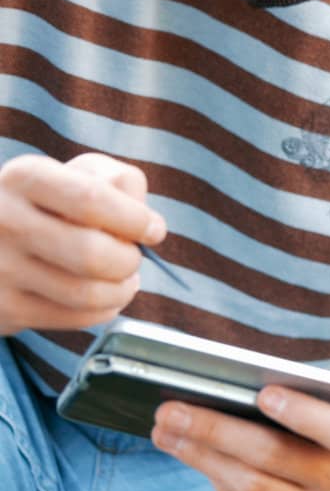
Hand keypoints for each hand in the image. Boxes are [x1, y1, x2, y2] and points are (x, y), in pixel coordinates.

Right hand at [0, 152, 165, 335]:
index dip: (134, 219)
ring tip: (124, 278)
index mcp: (25, 178)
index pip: (91, 199)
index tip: (153, 230)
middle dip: (129, 260)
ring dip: (122, 289)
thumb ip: (120, 182)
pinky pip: (76, 318)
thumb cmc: (54, 202)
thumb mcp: (79, 173)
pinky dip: (105, 309)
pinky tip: (102, 294)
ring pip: (86, 293)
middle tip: (132, 256)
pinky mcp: (4, 308)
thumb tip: (147, 225)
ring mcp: (0, 268)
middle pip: (92, 254)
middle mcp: (4, 222)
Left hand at [151, 386, 329, 490]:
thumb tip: (235, 395)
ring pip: (250, 484)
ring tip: (166, 431)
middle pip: (275, 457)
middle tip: (172, 410)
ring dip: (201, 456)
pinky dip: (215, 476)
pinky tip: (190, 453)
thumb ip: (309, 406)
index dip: (302, 414)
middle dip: (217, 431)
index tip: (263, 394)